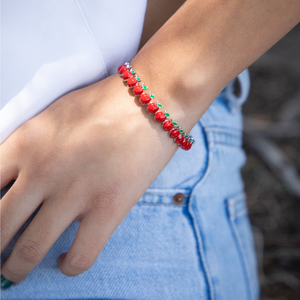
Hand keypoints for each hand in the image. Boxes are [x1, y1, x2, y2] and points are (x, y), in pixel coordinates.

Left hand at [0, 73, 178, 283]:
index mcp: (26, 142)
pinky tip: (66, 259)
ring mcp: (75, 192)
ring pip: (28, 251)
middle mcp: (43, 171)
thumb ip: (28, 146)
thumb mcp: (54, 114)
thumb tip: (15, 179)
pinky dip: (68, 266)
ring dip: (15, 268)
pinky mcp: (108, 208)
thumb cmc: (105, 103)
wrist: (151, 101)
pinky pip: (79, 257)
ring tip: (15, 269)